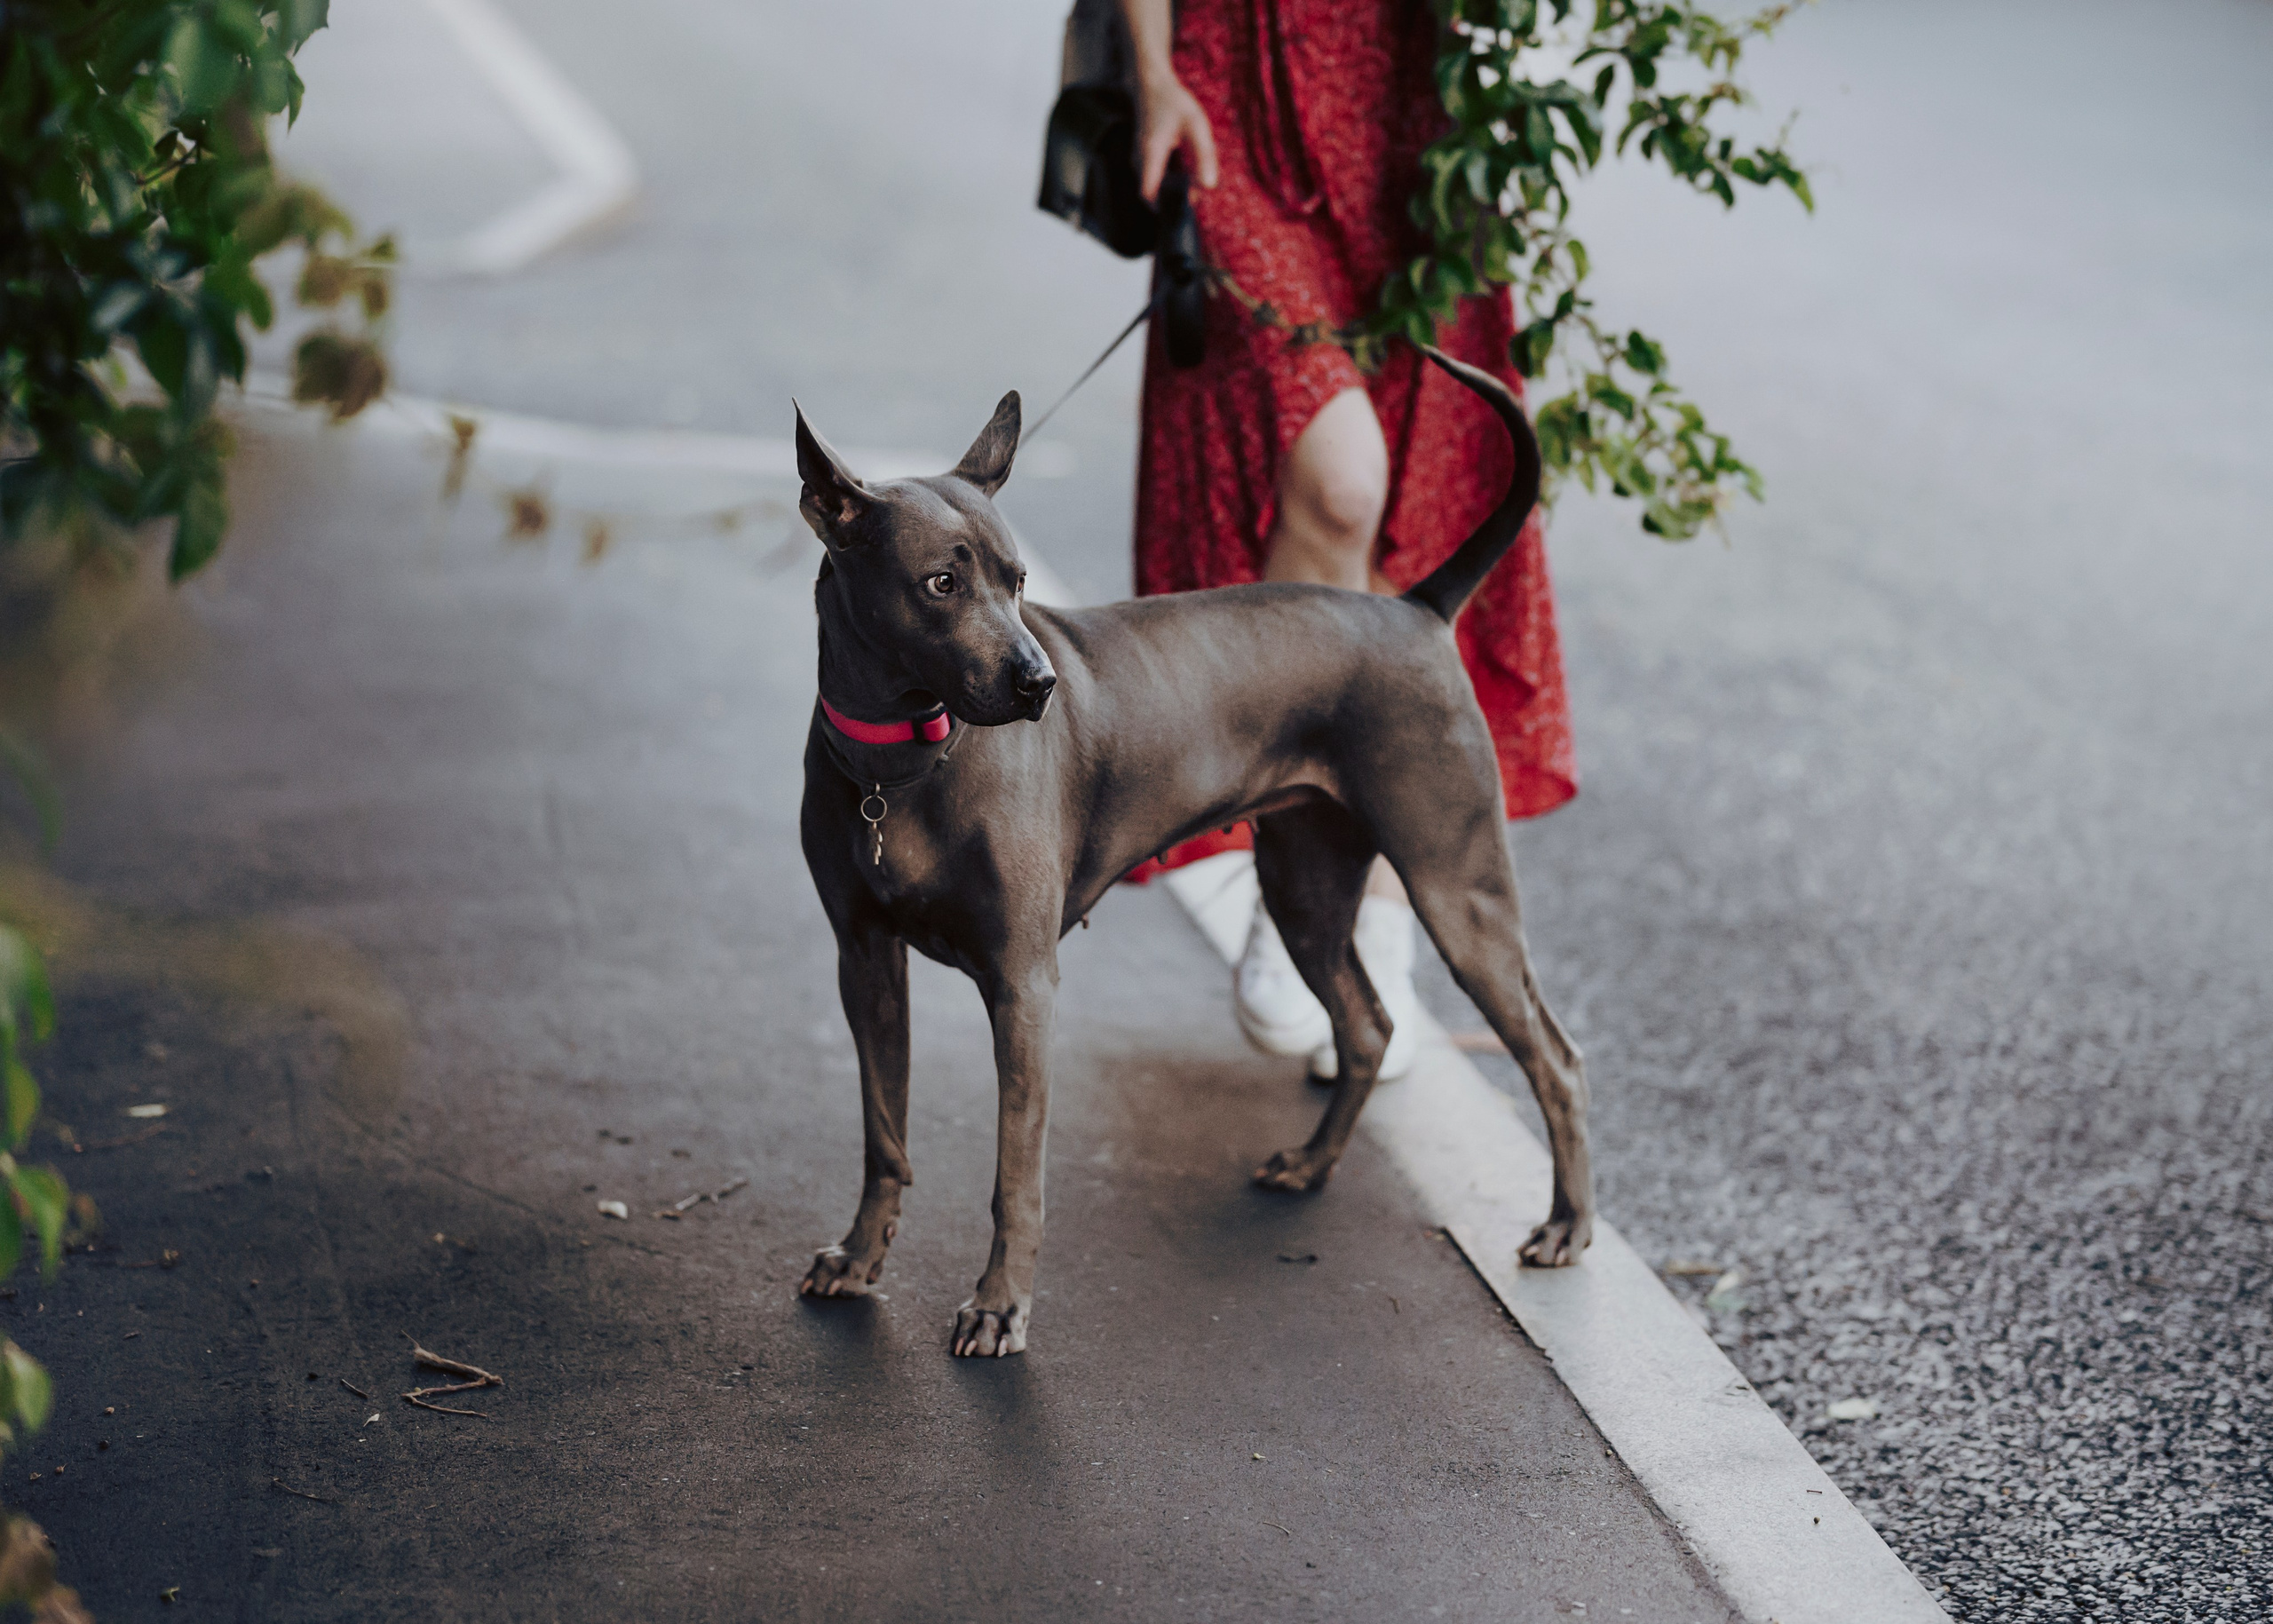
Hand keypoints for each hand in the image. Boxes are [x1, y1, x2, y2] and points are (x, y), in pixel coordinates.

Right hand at [1134, 71, 1218, 202]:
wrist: (1152, 84)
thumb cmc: (1175, 103)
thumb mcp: (1196, 126)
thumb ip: (1204, 156)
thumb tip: (1209, 187)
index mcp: (1151, 154)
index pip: (1148, 195)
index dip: (1164, 208)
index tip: (1184, 210)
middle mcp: (1139, 160)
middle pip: (1151, 194)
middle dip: (1172, 201)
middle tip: (1195, 199)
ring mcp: (1139, 159)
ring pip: (1153, 186)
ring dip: (1172, 191)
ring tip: (1194, 187)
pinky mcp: (1143, 156)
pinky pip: (1154, 177)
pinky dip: (1169, 182)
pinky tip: (1187, 175)